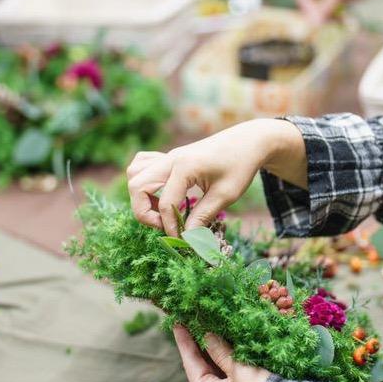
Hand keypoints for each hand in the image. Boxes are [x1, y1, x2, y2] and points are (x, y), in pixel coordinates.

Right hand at [126, 118, 304, 236]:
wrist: (248, 141)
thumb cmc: (240, 166)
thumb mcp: (226, 195)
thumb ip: (203, 216)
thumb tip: (187, 238)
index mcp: (184, 167)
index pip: (165, 203)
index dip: (170, 226)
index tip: (182, 240)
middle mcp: (170, 159)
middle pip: (137, 186)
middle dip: (144, 212)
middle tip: (165, 224)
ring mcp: (168, 156)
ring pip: (134, 173)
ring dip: (141, 196)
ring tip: (161, 209)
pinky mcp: (169, 157)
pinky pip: (142, 165)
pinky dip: (143, 181)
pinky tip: (160, 192)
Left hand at [174, 326, 269, 381]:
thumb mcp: (239, 370)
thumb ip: (221, 351)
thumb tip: (207, 335)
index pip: (191, 364)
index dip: (184, 342)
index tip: (178, 323)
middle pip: (201, 366)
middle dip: (197, 344)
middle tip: (191, 321)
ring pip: (215, 367)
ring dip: (212, 348)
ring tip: (205, 326)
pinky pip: (228, 370)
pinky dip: (225, 356)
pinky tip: (224, 340)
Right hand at [295, 0, 382, 26]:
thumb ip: (324, 8)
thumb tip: (311, 25)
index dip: (308, 12)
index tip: (320, 24)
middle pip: (308, 4)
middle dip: (319, 15)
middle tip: (334, 22)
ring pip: (319, 8)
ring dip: (329, 17)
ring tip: (344, 20)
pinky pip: (329, 8)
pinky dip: (336, 15)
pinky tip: (346, 19)